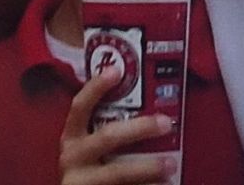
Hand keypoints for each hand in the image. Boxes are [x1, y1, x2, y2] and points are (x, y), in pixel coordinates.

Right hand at [59, 68, 176, 184]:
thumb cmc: (89, 172)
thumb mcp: (89, 149)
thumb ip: (107, 130)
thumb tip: (147, 109)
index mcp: (72, 138)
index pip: (80, 107)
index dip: (96, 88)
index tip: (117, 70)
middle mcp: (73, 157)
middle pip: (108, 137)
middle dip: (140, 128)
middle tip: (166, 123)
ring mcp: (82, 181)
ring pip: (118, 172)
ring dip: (148, 167)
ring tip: (171, 165)